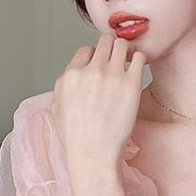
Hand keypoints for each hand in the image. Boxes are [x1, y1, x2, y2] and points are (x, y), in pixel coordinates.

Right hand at [51, 32, 147, 172]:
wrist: (94, 155)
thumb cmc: (76, 138)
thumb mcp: (56, 109)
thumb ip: (62, 86)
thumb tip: (70, 77)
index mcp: (71, 75)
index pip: (86, 49)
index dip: (94, 57)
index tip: (100, 67)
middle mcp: (91, 71)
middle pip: (105, 41)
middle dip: (111, 49)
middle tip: (117, 61)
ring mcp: (112, 76)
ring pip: (122, 45)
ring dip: (125, 52)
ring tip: (128, 64)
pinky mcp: (131, 84)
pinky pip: (139, 58)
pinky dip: (139, 60)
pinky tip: (137, 71)